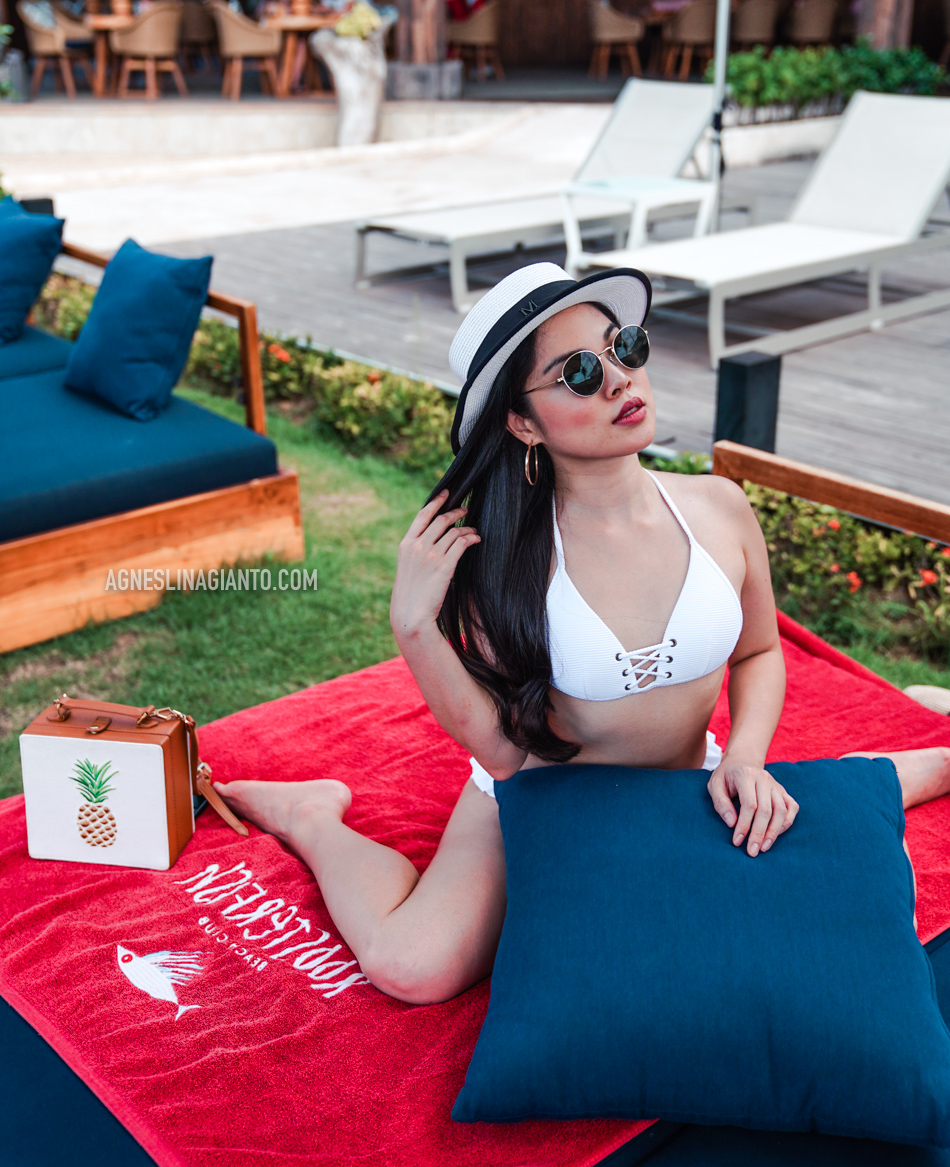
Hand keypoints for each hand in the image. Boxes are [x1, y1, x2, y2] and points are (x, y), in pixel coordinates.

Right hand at [390, 490, 480, 640]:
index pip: (422, 515)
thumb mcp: (407, 568)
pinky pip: (461, 544)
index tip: (447, 493)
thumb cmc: (410, 595)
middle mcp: (418, 546)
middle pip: (441, 520)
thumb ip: (417, 552)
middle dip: (456, 512)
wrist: (410, 614)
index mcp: (406, 544)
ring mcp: (431, 555)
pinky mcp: (444, 566)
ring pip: (453, 531)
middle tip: (466, 509)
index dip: (436, 501)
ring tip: (474, 530)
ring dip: (466, 528)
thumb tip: (431, 541)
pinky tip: (476, 539)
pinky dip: (471, 538)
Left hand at [707, 759, 798, 856]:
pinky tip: (776, 834)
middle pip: (766, 810)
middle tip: (752, 851)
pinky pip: (792, 808)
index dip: (744, 825)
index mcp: (746, 776)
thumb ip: (720, 803)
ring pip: (781, 811)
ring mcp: (776, 785)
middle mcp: (764, 779)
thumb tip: (731, 823)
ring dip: (774, 832)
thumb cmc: (726, 776)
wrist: (742, 761)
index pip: (749, 805)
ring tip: (764, 847)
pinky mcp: (783, 791)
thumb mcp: (715, 785)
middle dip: (759, 834)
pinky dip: (787, 822)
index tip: (737, 841)